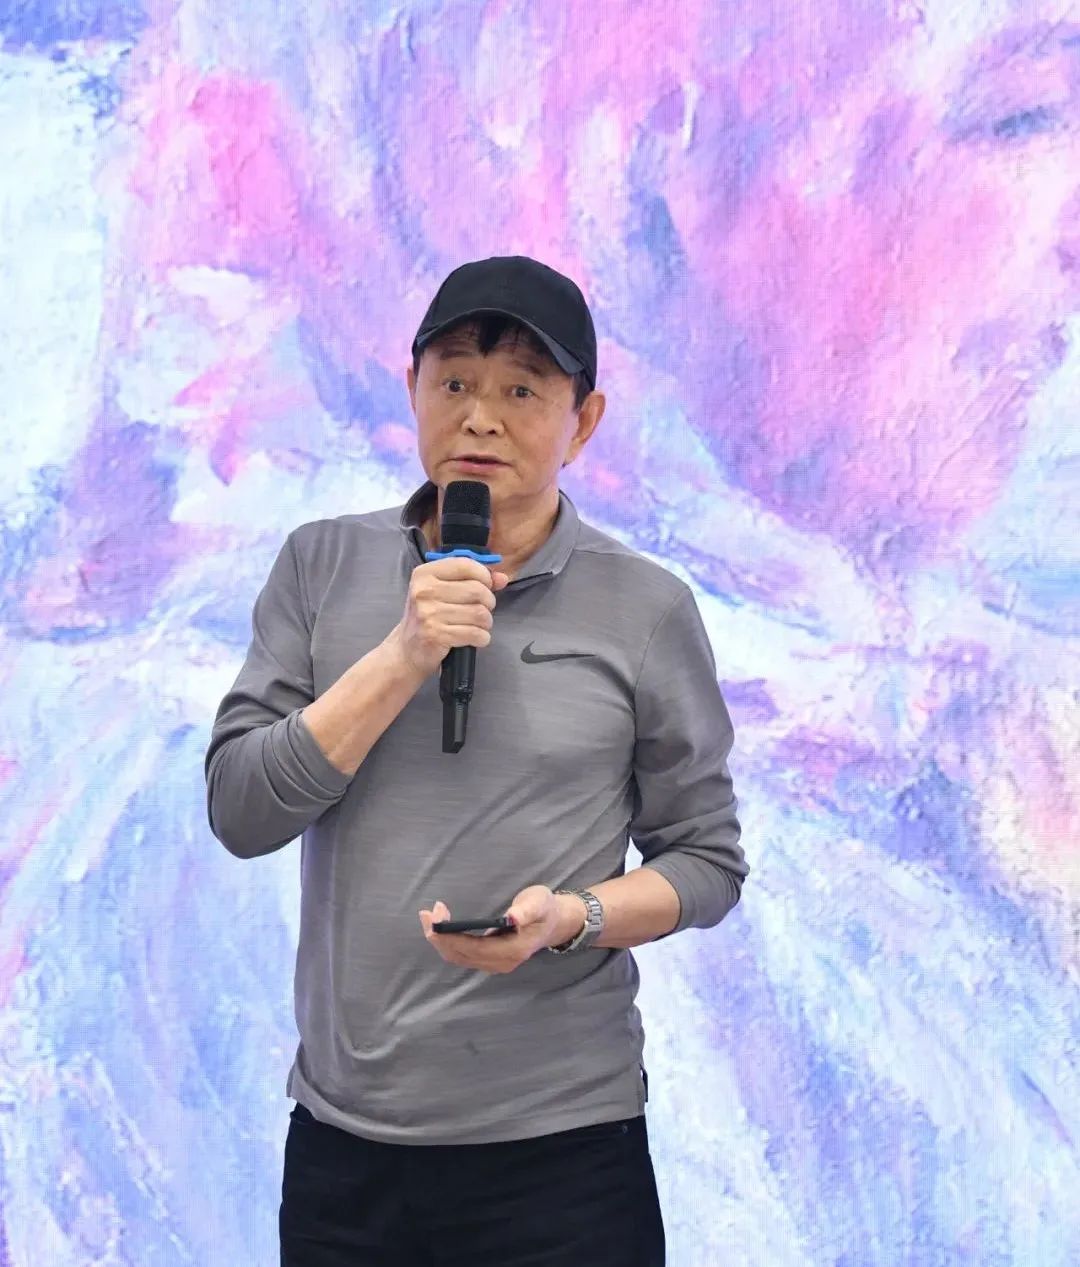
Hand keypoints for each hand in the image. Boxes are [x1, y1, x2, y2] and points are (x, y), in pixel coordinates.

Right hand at [387, 556, 509, 677]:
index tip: (487, 586)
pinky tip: (475, 638)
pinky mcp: (436, 635)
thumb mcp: (444, 592)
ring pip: (479, 613)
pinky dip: (482, 637)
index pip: (465, 565)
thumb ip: (473, 580)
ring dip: (486, 622)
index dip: (484, 575)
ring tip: (478, 625)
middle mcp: (424, 591)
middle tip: (482, 610)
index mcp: (425, 574)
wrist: (407, 650)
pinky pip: (475, 633)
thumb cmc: (429, 617)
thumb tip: (502, 578)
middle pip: (477, 590)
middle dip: (488, 603)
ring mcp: (429, 613)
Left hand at [419, 886, 584, 974]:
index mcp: (512, 950)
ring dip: (441, 940)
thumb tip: (512, 917)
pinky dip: (448, 942)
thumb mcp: (540, 902)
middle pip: (460, 956)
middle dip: (439, 937)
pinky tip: (441, 927)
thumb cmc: (545, 908)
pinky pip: (463, 955)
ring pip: (459, 958)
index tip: (436, 917)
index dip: (450, 936)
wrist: (554, 922)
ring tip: (430, 917)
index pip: (473, 948)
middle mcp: (501, 962)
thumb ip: (527, 910)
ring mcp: (495, 963)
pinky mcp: (489, 959)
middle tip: (427, 913)